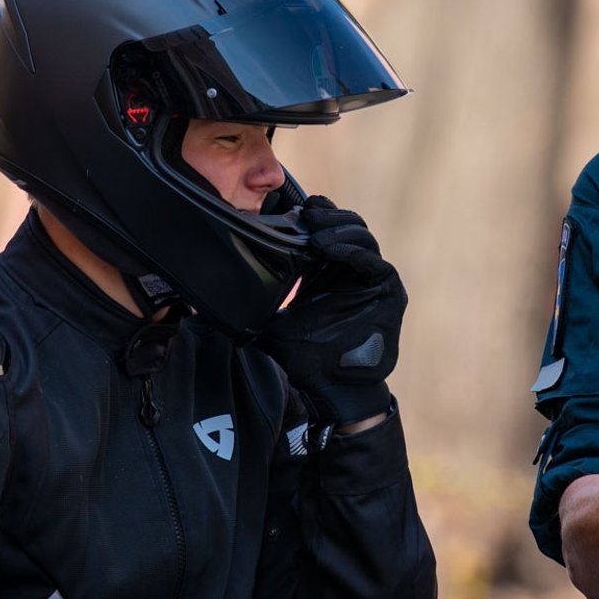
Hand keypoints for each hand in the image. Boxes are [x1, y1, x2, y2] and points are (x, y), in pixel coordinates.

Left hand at [257, 197, 405, 424]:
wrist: (331, 388)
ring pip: (362, 238)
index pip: (328, 233)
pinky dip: (353, 251)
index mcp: (330, 273)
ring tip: (316, 232)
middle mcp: (353, 272)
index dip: (316, 218)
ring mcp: (372, 279)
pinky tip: (331, 248)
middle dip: (328, 218)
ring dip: (340, 230)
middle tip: (308, 213)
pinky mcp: (388, 289)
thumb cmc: (307, 359)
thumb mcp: (275, 323)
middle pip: (348, 228)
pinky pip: (373, 262)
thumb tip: (210, 301)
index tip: (296, 210)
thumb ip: (256, 306)